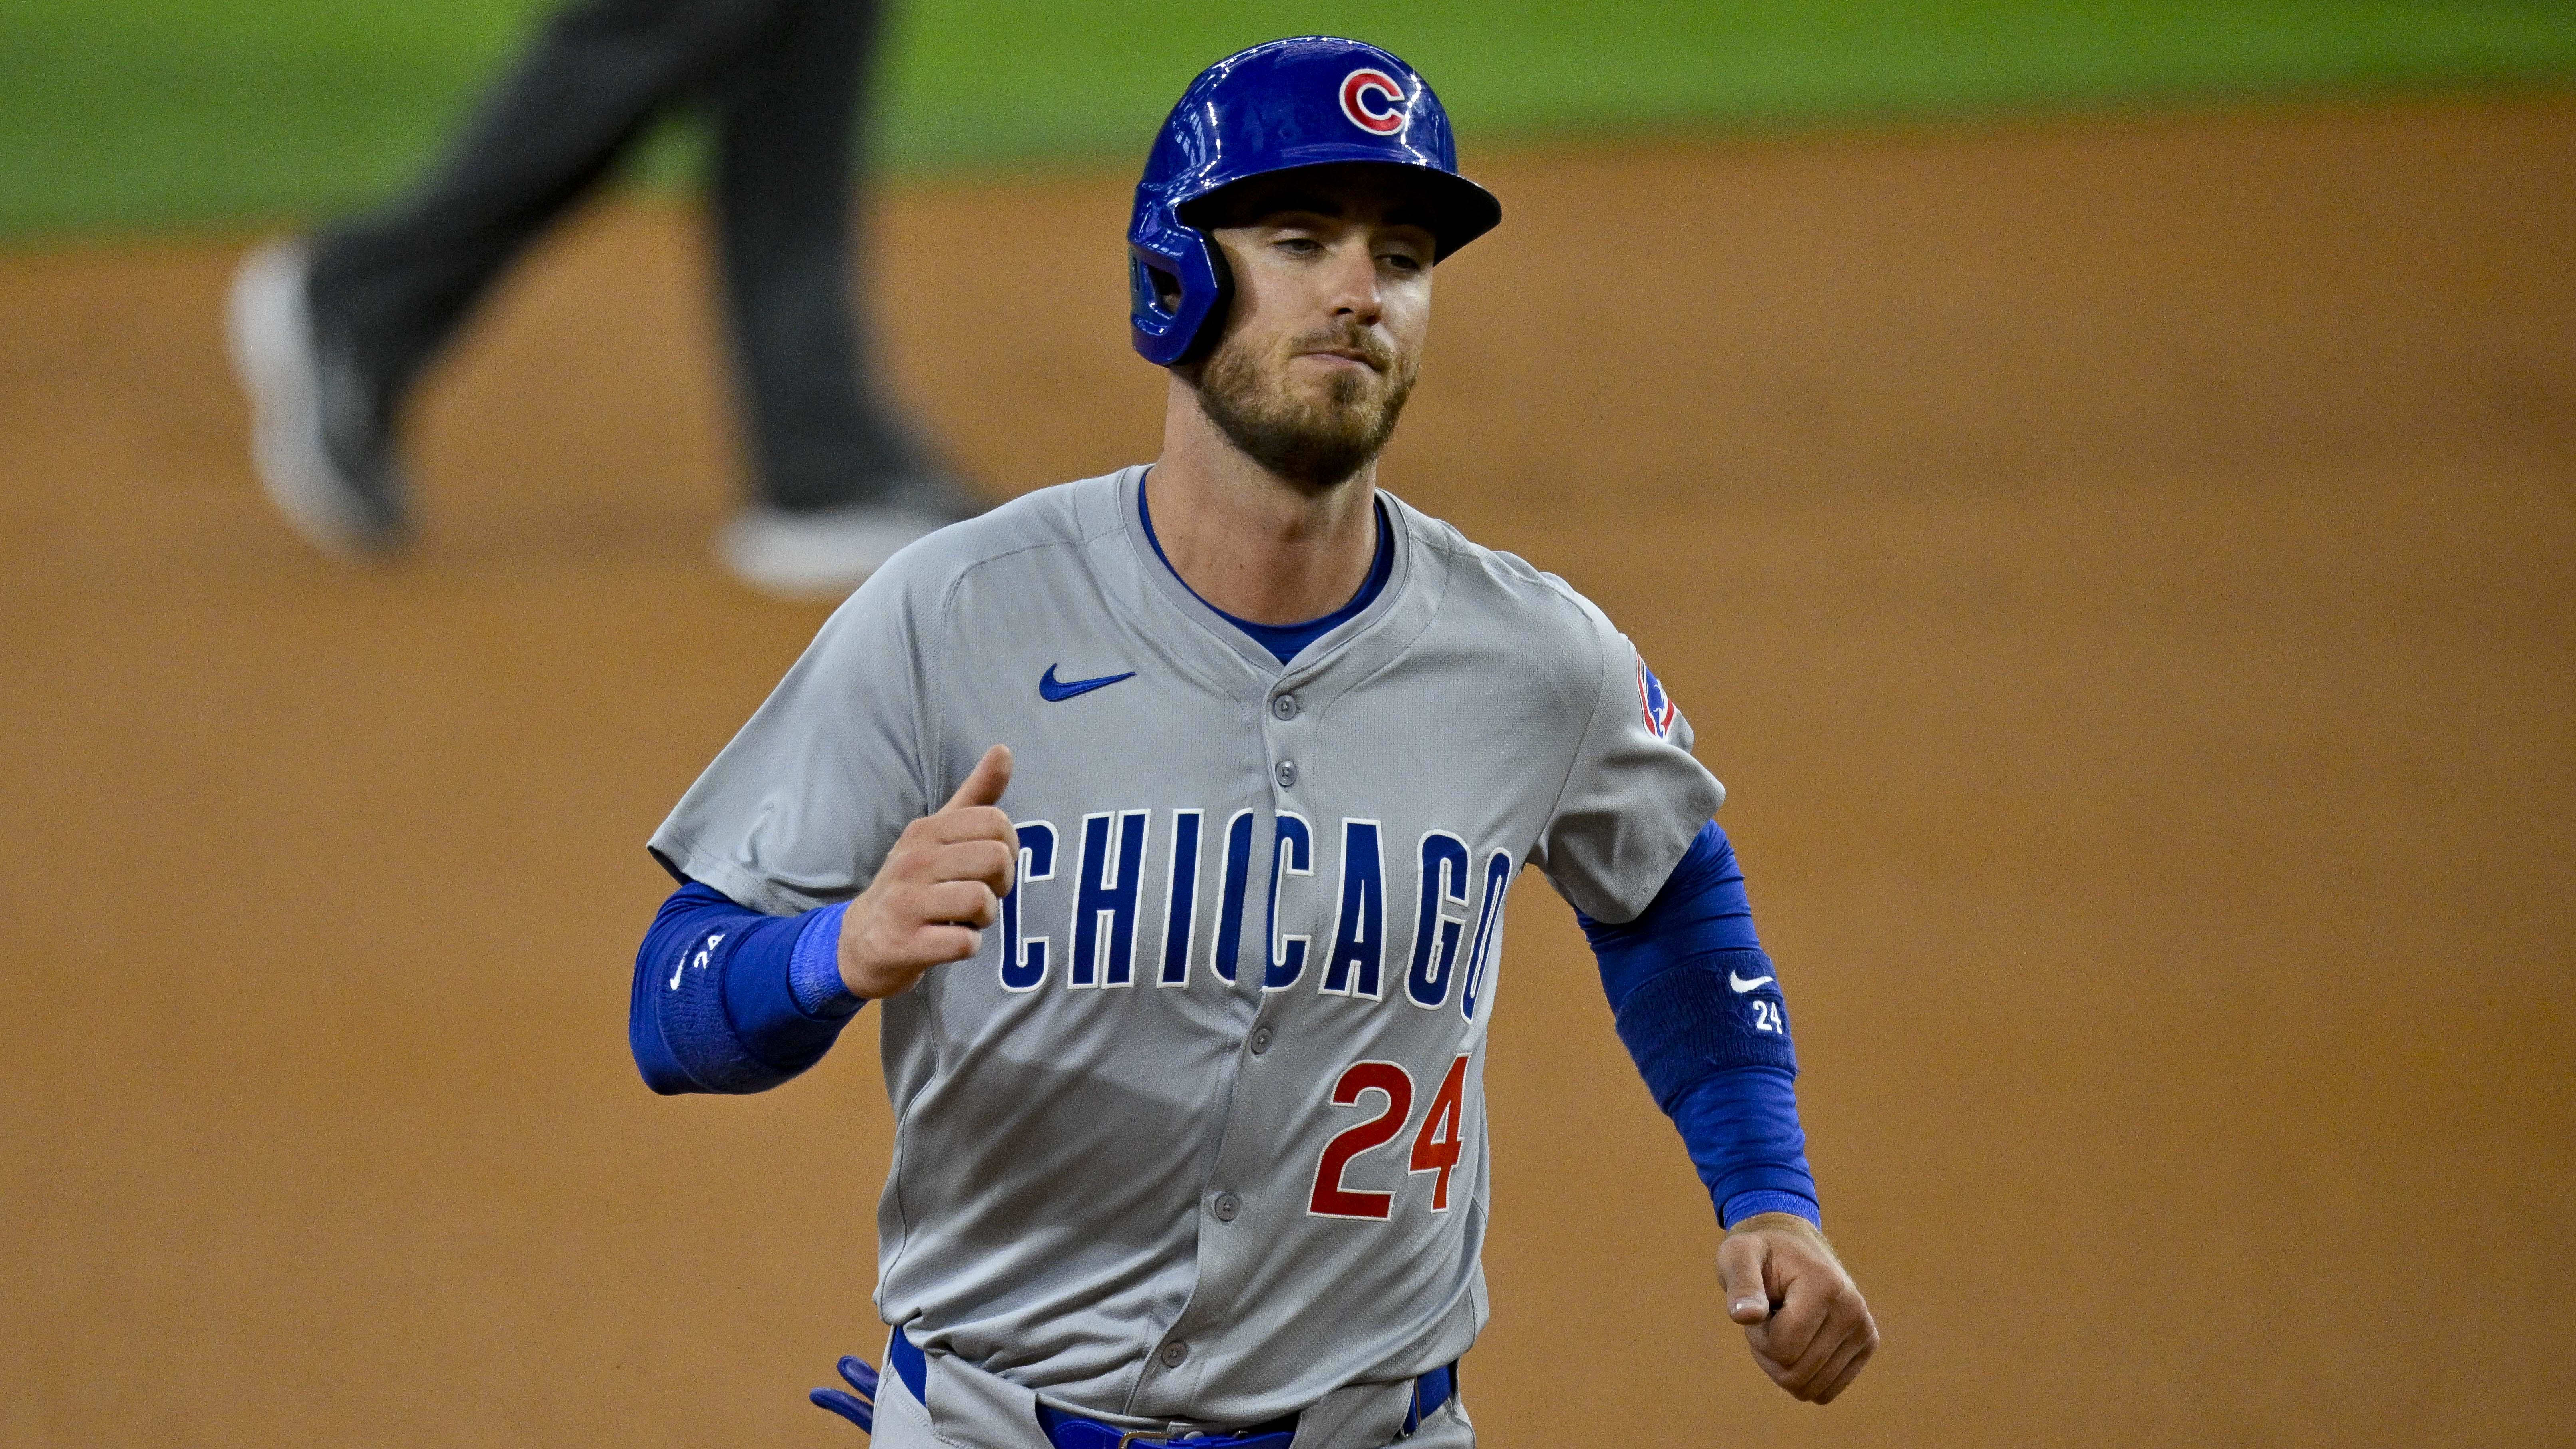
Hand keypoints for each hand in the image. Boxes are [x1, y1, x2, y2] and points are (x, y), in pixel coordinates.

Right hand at [836, 744, 1015, 998]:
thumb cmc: (913, 883)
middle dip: (1000, 884)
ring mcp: (906, 903)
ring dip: (984, 918)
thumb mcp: (939, 834)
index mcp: (926, 831)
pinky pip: (965, 943)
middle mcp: (913, 861)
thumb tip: (1004, 749)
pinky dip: (968, 946)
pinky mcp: (905, 944)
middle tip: (977, 894)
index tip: (986, 865)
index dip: (1007, 847)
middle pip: (996, 859)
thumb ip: (976, 795)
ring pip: (981, 901)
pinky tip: (948, 939)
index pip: (996, 822)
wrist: (859, 942)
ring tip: (961, 917)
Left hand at [1718, 1213, 1877, 1403]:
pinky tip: (1801, 1340)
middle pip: (1796, 1373)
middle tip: (1769, 1318)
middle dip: (1768, 1353)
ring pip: (1809, 1388)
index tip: (1757, 1306)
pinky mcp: (1866, 1344)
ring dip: (1784, 1364)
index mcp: (1825, 1286)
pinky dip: (1804, 1375)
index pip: (1783, 1348)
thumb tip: (1744, 1316)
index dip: (1757, 1335)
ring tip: (1784, 1326)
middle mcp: (1853, 1310)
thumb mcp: (1737, 1257)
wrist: (1791, 1247)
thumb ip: (1740, 1285)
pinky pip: (1826, 1391)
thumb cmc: (1759, 1253)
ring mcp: (1864, 1330)